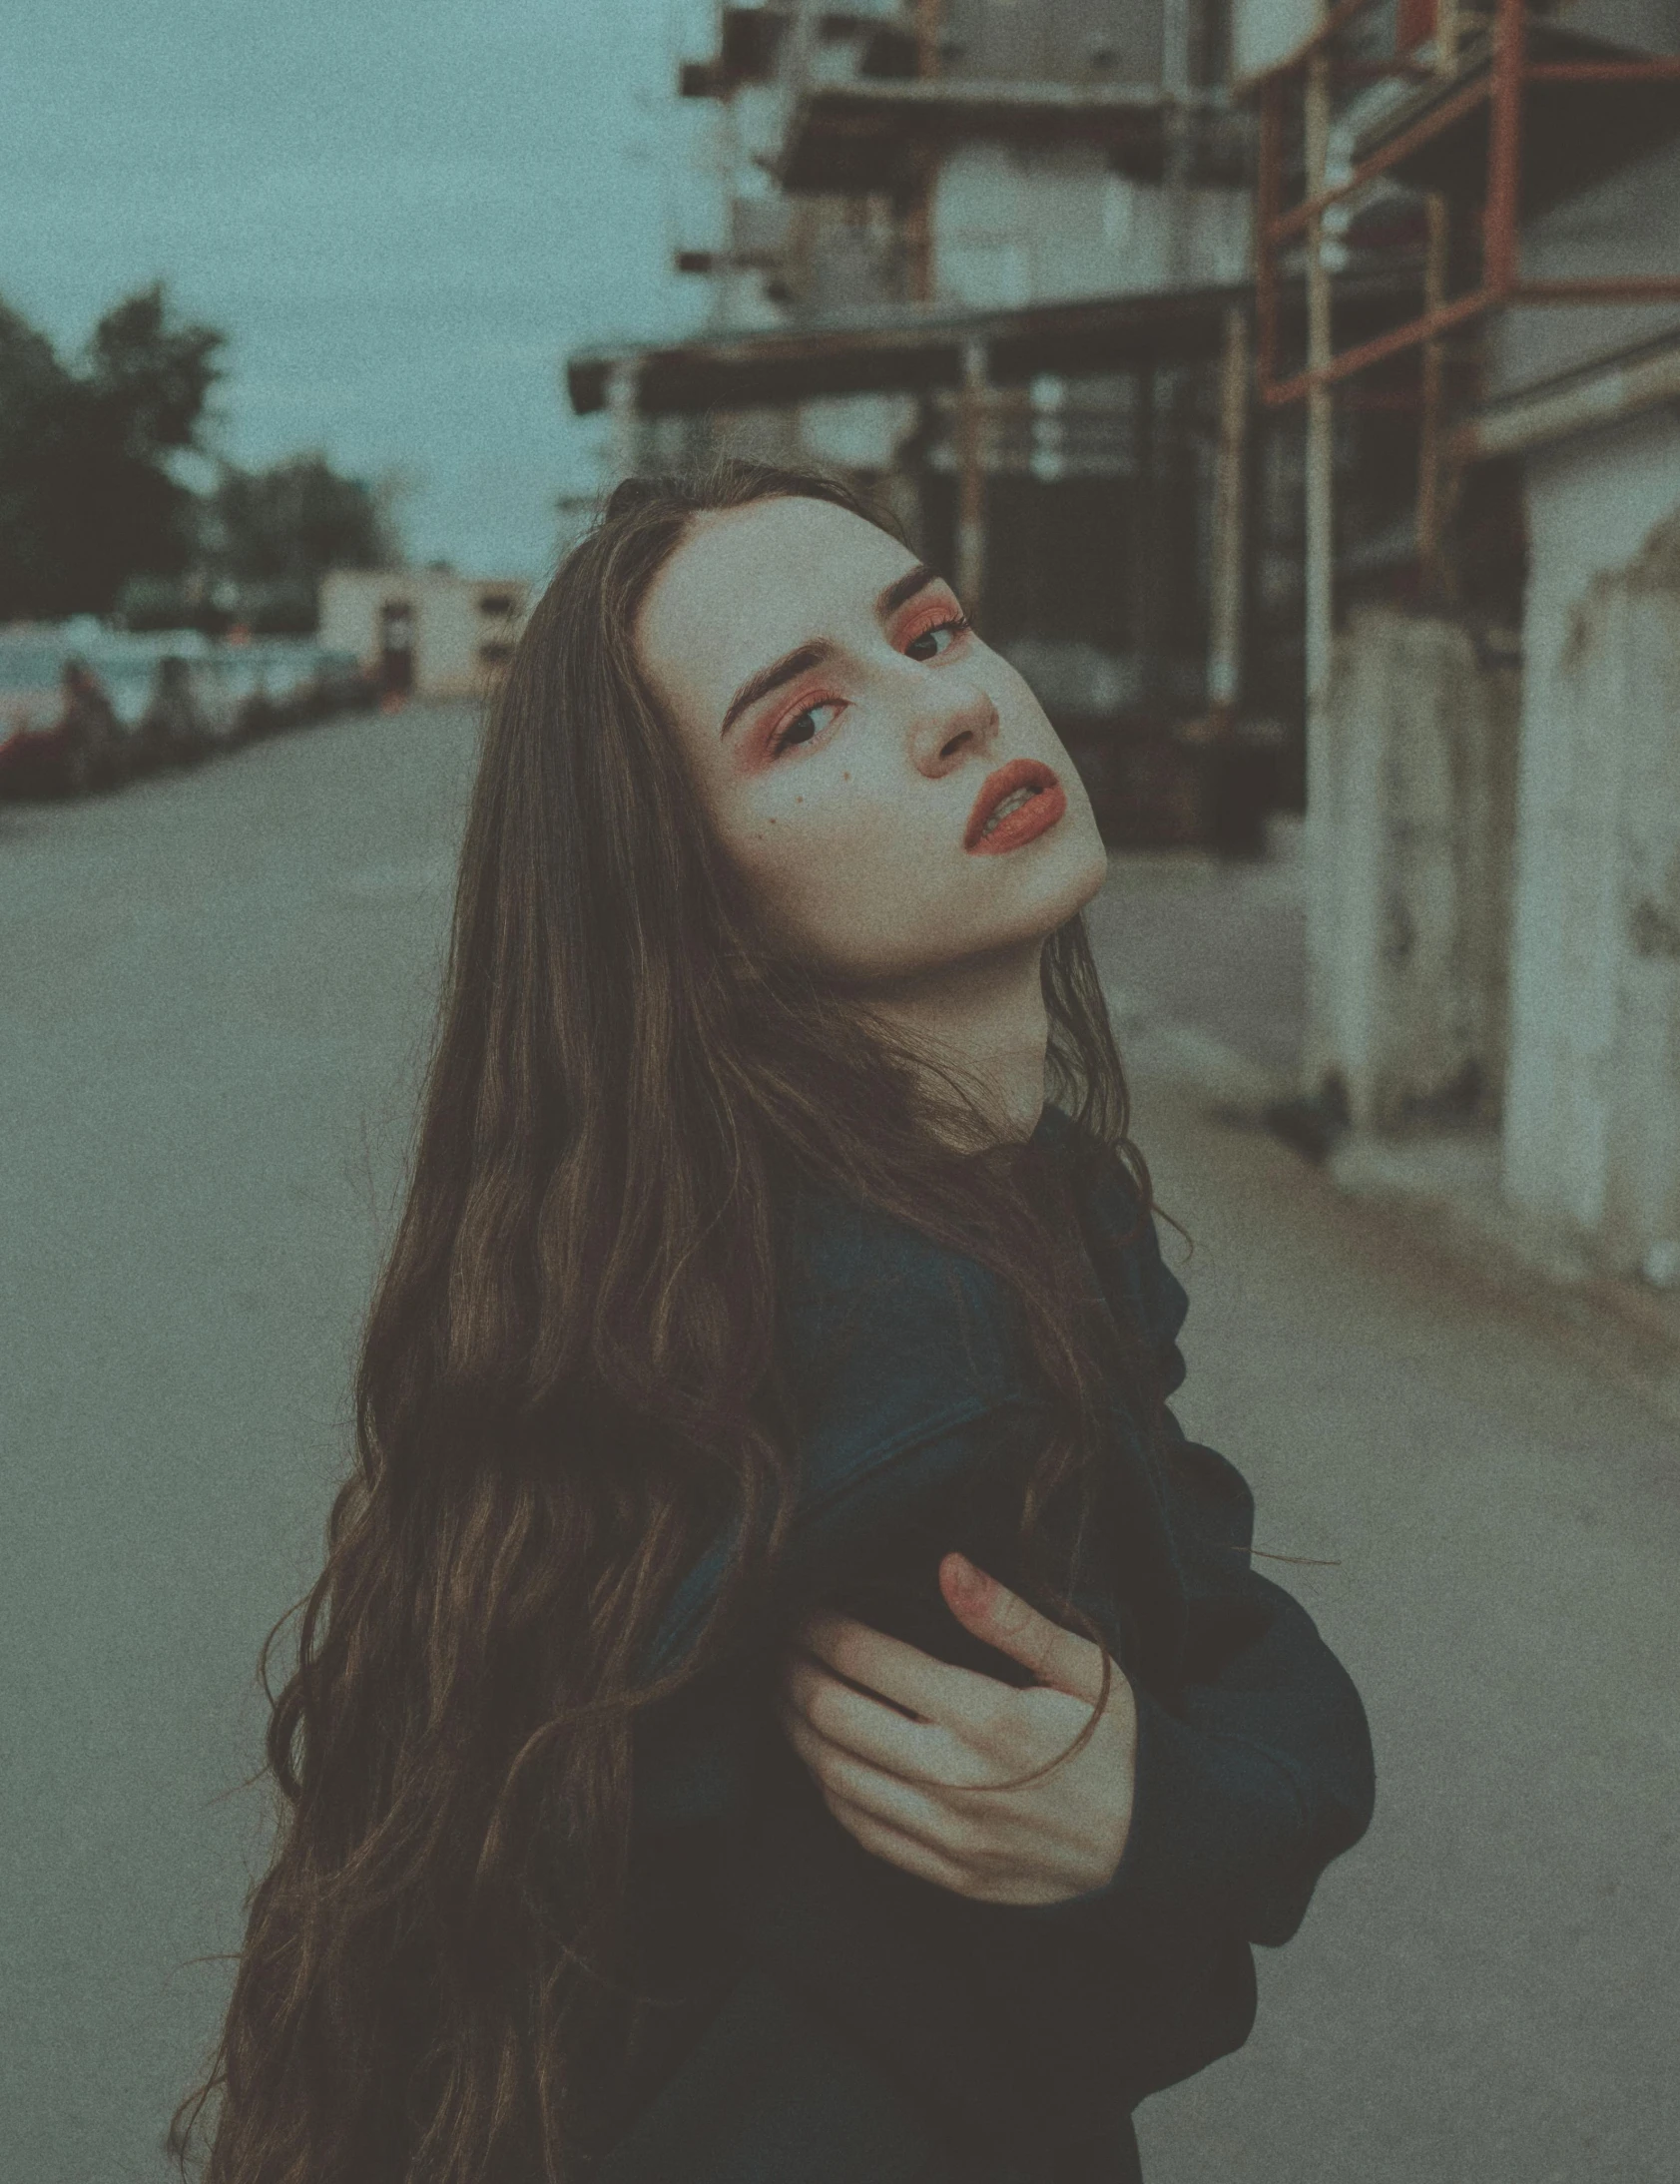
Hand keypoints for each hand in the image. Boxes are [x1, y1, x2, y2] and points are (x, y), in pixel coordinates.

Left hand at [772, 1551, 1137, 1906]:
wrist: (1154, 1850)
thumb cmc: (1116, 1743)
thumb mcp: (1085, 1667)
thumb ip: (1011, 1617)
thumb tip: (947, 1564)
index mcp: (988, 1717)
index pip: (869, 1661)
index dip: (821, 1629)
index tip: (801, 1606)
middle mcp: (956, 1779)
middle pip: (835, 1718)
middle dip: (793, 1674)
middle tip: (775, 1644)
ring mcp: (946, 1835)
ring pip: (836, 1777)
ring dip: (797, 1730)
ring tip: (784, 1693)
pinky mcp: (946, 1874)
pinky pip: (861, 1830)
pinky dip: (828, 1788)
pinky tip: (822, 1756)